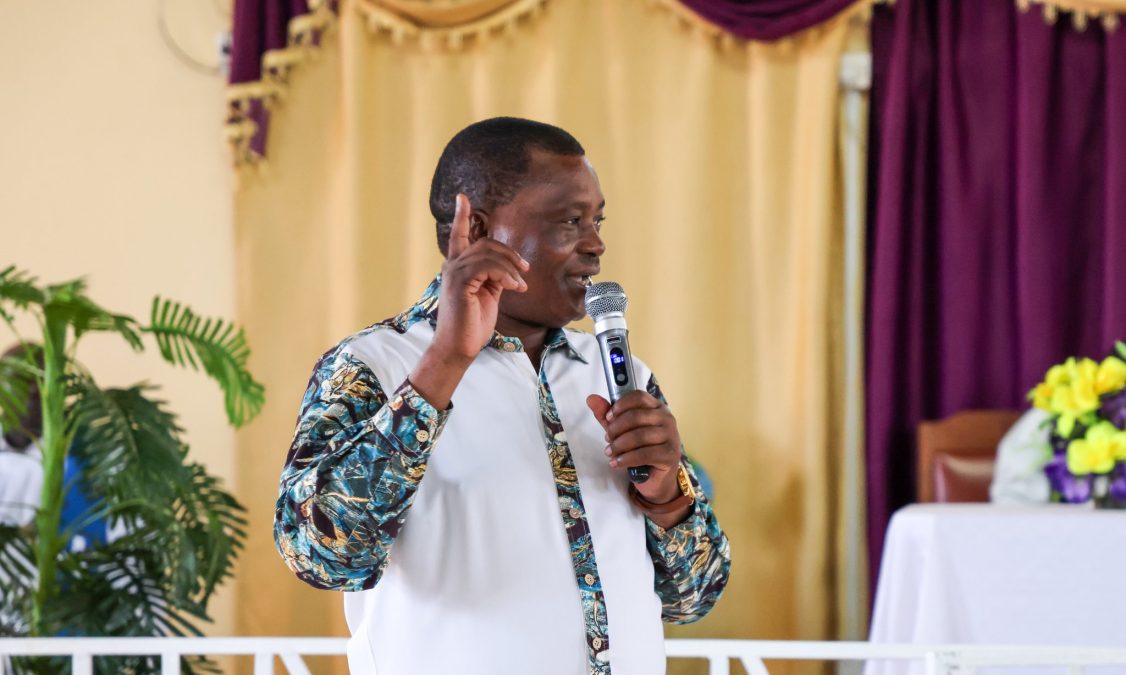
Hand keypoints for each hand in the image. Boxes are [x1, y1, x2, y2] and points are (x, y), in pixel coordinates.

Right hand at [433, 193, 528, 360]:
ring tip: (520, 285)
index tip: (462, 198)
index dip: (462, 216)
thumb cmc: (472, 325)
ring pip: (488, 253)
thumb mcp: (487, 295)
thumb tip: (509, 268)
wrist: (459, 348)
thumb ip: (493, 277)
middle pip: (485, 243)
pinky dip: (505, 275)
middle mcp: (452, 266)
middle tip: (524, 269)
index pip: (459, 236)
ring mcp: (454, 273)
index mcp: (458, 268)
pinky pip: (488, 267)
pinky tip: (514, 288)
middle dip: (509, 253)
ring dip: (510, 267)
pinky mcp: (460, 282)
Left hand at [587, 391, 682, 503]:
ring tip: (610, 452)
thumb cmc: (640, 449)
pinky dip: (626, 459)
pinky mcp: (670, 455)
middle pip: (636, 416)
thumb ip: (607, 415)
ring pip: (639, 435)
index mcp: (656, 407)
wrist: (656, 478)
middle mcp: (667, 419)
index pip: (638, 396)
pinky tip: (617, 463)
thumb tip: (591, 399)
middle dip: (616, 429)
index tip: (608, 418)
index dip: (620, 405)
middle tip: (607, 439)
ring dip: (619, 445)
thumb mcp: (621, 430)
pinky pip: (644, 454)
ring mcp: (671, 436)